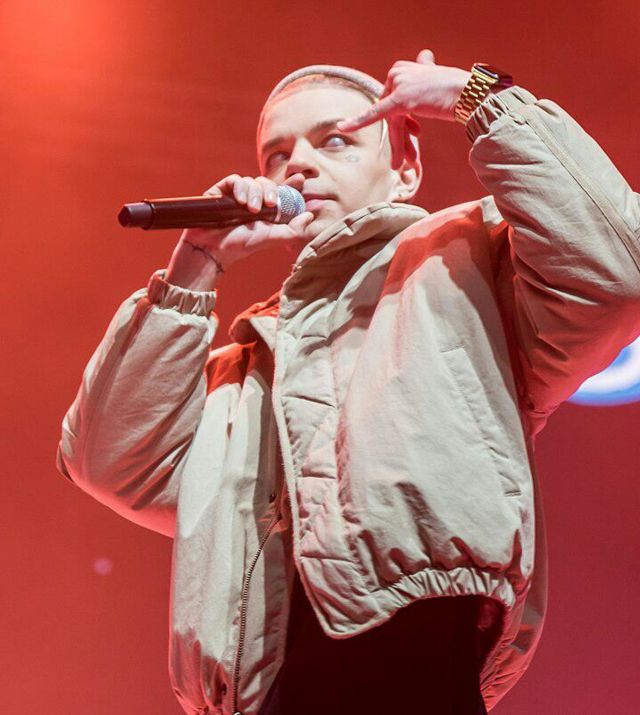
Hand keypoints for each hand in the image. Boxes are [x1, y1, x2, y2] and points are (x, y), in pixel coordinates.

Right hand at [165, 173, 313, 289]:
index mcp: (266, 210)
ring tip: (251, 210)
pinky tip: (240, 200)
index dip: (292, 184)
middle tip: (271, 204)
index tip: (300, 179)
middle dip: (271, 191)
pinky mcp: (222, 191)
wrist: (214, 250)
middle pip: (267, 183)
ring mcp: (237, 195)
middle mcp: (253, 200)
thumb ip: (293, 230)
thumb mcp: (272, 239)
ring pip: (252, 181)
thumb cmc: (242, 245)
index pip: (281, 192)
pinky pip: (235, 180)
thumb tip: (310, 215)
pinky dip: (240, 187)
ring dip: (255, 193)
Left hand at [337, 49, 470, 168]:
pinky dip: (359, 121)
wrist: (470, 95)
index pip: (392, 102)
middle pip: (390, 113)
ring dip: (399, 144)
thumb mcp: (435, 76)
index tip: (417, 133)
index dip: (404, 122)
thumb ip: (425, 68)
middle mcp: (397, 73)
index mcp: (402, 68)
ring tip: (403, 164)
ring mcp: (398, 85)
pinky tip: (344, 127)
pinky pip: (376, 114)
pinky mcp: (400, 99)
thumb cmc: (457, 89)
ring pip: (392, 121)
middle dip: (401, 138)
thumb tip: (424, 56)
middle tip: (407, 160)